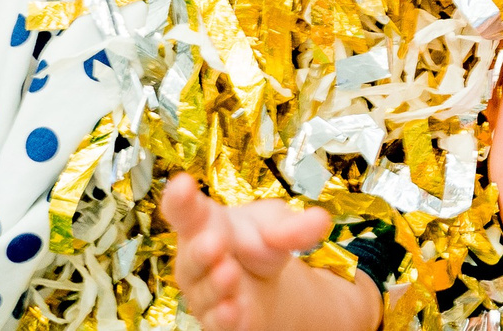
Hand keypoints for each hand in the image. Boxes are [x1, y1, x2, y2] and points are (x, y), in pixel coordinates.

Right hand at [165, 174, 333, 330]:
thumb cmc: (258, 240)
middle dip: (201, 250)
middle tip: (213, 242)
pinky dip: (225, 317)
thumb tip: (322, 220)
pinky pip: (217, 322)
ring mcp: (204, 292)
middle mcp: (196, 259)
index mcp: (203, 224)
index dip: (180, 199)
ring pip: (204, 291)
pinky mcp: (217, 320)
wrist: (262, 282)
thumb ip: (293, 227)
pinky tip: (233, 311)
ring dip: (216, 284)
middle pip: (192, 255)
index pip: (185, 210)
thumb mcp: (277, 226)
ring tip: (228, 272)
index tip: (181, 184)